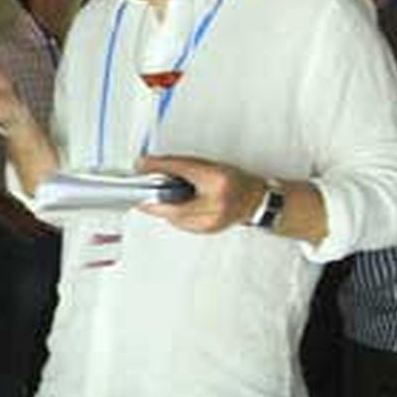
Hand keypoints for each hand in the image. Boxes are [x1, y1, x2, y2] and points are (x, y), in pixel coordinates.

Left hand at [135, 154, 262, 233]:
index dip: (157, 167)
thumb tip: (150, 165)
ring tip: (161, 197)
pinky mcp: (205, 230)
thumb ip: (181, 166)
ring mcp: (210, 220)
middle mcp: (215, 203)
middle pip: (171, 202)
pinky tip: (177, 206)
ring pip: (172, 215)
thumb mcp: (211, 166)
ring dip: (163, 206)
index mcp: (218, 181)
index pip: (181, 170)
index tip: (140, 165)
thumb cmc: (236, 182)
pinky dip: (173, 214)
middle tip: (141, 192)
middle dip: (153, 197)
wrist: (255, 201)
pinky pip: (180, 222)